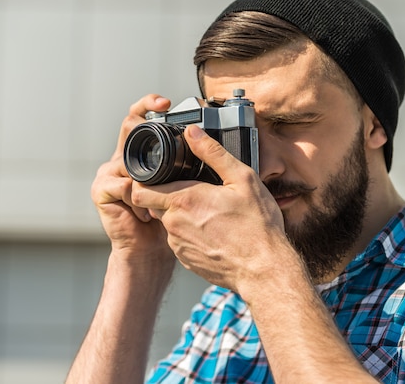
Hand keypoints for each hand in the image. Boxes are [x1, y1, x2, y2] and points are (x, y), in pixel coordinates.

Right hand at [91, 94, 174, 262]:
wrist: (149, 247)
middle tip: (161, 123)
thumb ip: (185, 163)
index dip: (148, 104)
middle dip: (142, 123)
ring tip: (157, 200)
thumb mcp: (180, 184)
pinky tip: (145, 214)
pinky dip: (137, 199)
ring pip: (128, 160)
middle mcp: (121, 158)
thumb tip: (204, 141)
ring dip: (147, 180)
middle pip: (127, 128)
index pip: (138, 119)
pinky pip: (121, 186)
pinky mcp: (101, 191)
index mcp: (140, 153)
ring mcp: (108, 173)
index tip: (165, 101)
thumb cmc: (168, 216)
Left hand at [130, 125, 301, 292]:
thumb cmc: (257, 226)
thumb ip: (213, 153)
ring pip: (168, 222)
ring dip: (182, 215)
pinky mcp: (186, 261)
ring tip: (210, 214)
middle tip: (193, 191)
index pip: (140, 188)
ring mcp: (178, 245)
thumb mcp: (242, 179)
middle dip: (166, 195)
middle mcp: (174, 224)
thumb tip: (192, 132)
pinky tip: (214, 232)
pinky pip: (180, 240)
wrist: (264, 271)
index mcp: (183, 199)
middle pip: (154, 203)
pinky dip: (191, 234)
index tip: (158, 175)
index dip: (145, 179)